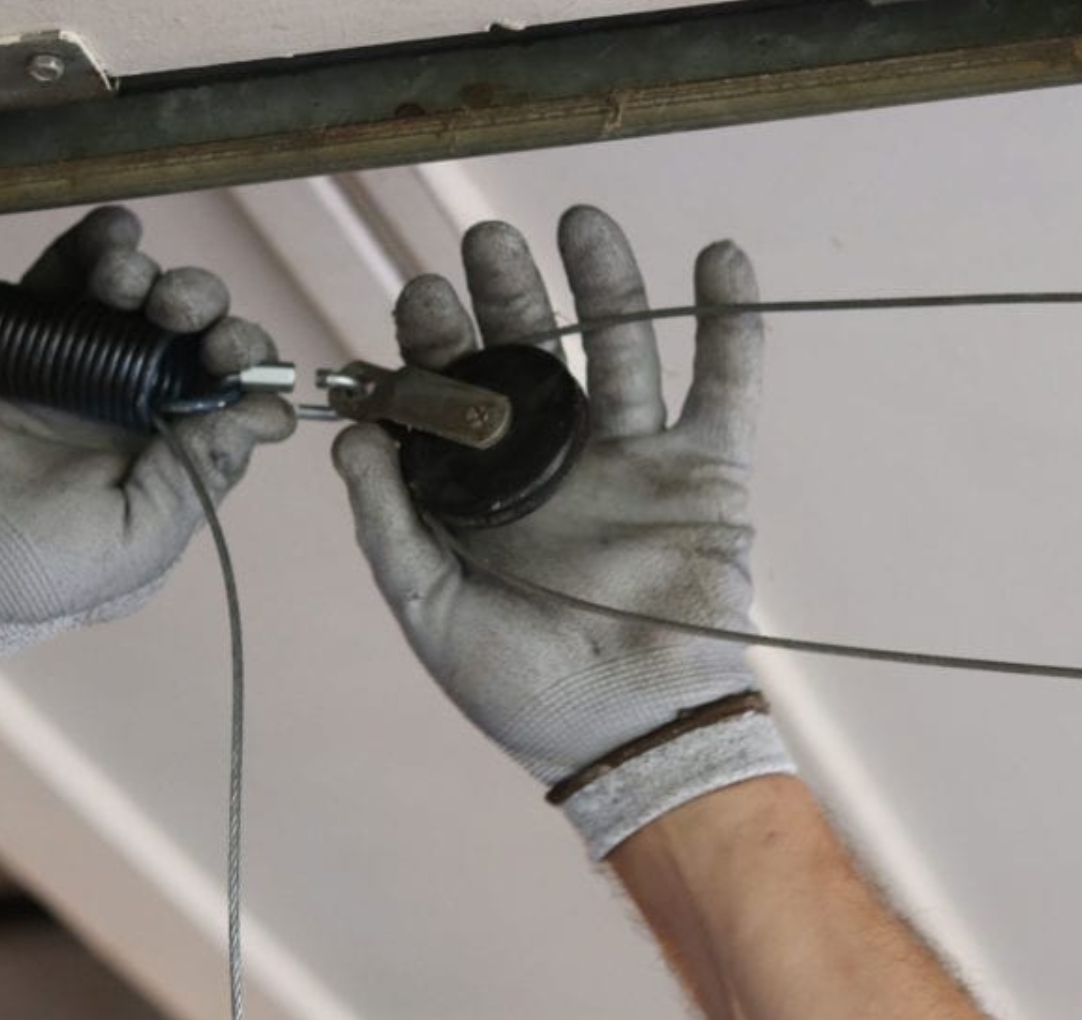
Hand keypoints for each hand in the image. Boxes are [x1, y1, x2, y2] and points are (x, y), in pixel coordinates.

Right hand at [0, 206, 295, 708]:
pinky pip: (66, 279)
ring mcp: (81, 370)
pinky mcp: (25, 337)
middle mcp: (133, 411)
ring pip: (139, 302)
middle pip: (195, 337)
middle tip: (181, 312)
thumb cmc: (28, 573)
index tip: (232, 358)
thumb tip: (262, 416)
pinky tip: (115, 232)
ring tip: (125, 285)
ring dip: (150, 277)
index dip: (247, 367)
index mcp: (171, 460)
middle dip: (205, 309)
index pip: (231, 397)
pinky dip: (96, 243)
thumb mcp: (136, 546)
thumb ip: (198, 478)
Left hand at [332, 205, 791, 855]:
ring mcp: (634, 461)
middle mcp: (557, 460)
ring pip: (621, 348)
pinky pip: (725, 386)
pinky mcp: (707, 475)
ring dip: (604, 282)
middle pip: (533, 353)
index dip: (435, 342)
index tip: (418, 298)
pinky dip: (730, 323)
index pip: (456, 391)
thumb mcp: (428, 609)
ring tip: (579, 219)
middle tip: (483, 242)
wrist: (628, 737)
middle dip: (508, 294)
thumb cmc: (520, 689)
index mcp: (487, 487)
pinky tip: (719, 257)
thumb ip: (386, 523)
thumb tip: (350, 435)